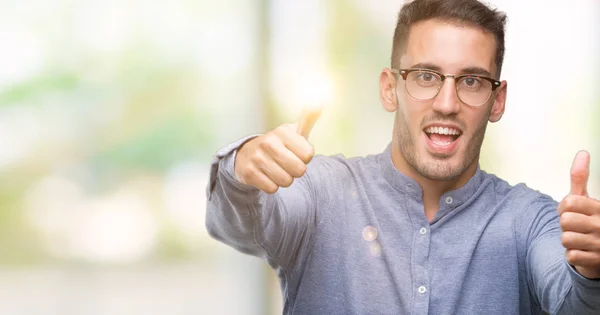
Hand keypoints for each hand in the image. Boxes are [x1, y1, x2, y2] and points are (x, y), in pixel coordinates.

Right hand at [233, 105, 322, 193]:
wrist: (247, 156)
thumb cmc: (278, 144)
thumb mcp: (293, 131)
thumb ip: (308, 118)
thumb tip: (320, 100)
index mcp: (283, 131)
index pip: (309, 155)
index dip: (304, 157)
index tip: (295, 152)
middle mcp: (269, 142)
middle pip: (299, 170)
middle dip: (295, 171)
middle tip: (286, 163)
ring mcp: (257, 157)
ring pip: (286, 181)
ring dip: (284, 180)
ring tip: (276, 169)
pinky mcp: (249, 173)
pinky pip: (272, 189)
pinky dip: (272, 186)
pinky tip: (266, 176)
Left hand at [558, 150, 599, 278]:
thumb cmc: (591, 220)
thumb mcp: (586, 199)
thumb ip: (580, 178)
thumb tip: (582, 152)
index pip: (569, 203)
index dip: (564, 208)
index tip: (572, 211)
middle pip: (565, 221)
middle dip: (565, 225)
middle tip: (576, 227)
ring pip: (566, 239)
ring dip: (568, 241)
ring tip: (580, 239)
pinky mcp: (598, 261)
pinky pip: (571, 256)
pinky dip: (572, 255)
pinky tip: (583, 252)